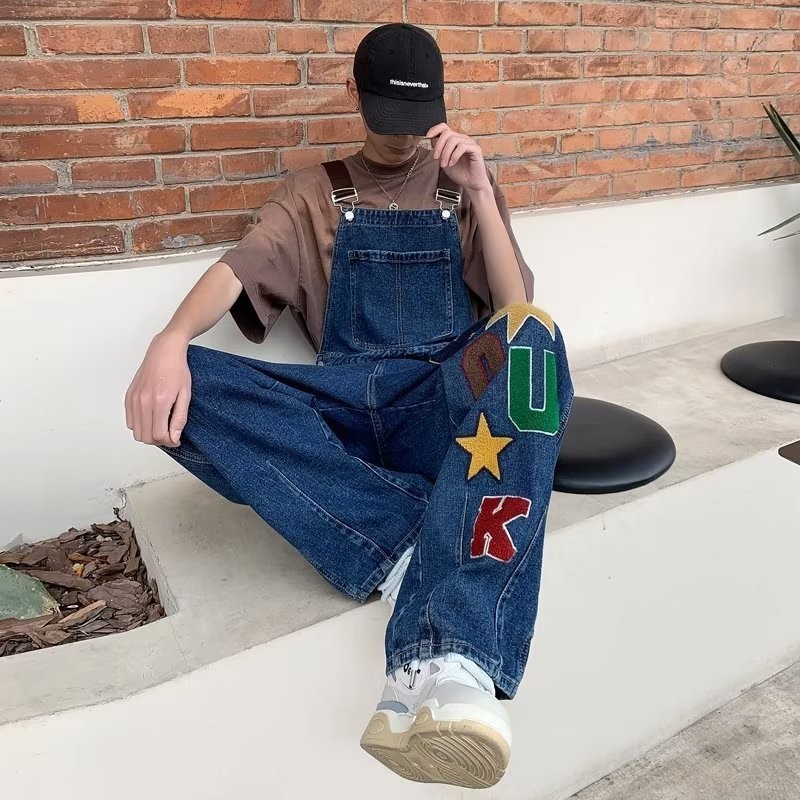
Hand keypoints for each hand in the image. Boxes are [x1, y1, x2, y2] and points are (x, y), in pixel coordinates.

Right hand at [125, 331, 190, 446]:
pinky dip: (140, 425)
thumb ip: (179, 418)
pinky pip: (130, 421)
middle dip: (159, 440)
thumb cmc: (177, 370)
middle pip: (146, 437)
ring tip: (161, 426)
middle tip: (170, 434)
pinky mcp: (129, 396)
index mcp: (159, 402)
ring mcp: (134, 399)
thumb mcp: (185, 395)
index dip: (170, 442)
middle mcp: (143, 402)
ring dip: (149, 434)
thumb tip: (174, 437)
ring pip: (136, 431)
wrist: (164, 351)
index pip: (159, 435)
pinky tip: (151, 418)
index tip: (176, 439)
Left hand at [426, 123, 491, 194]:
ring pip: (453, 140)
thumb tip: (431, 139)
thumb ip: (438, 149)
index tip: (428, 137)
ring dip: (445, 153)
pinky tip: (452, 163)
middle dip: (439, 146)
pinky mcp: (476, 149)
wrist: (470, 183)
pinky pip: (462, 147)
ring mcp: (470, 143)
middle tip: (436, 158)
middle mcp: (462, 139)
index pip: (444, 127)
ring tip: (444, 164)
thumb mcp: (444, 160)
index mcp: (455, 140)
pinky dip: (454, 155)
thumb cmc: (459, 172)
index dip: (435, 129)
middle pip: (447, 133)